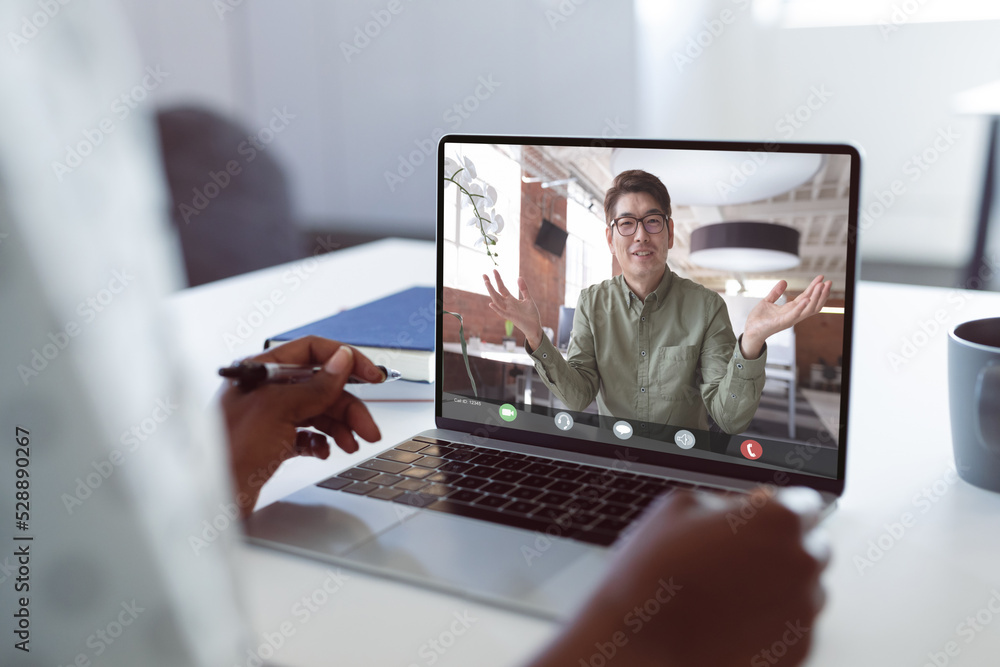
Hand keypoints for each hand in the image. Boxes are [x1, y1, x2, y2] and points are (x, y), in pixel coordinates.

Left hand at [219, 336, 383, 516]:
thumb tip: (341, 361)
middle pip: (320, 387)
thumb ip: (314, 386)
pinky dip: (321, 442)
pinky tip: (324, 451)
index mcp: (260, 371)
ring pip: (317, 412)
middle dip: (348, 406)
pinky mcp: (272, 443)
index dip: (344, 360)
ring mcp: (269, 418)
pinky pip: (307, 435)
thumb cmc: (228, 452)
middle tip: (367, 427)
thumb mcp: (277, 410)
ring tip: (353, 444)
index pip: (311, 352)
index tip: (370, 374)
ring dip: (340, 427)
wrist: (210, 499)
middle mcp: (264, 391)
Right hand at [483, 269, 543, 348]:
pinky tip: (491, 303)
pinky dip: (496, 308)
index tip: (494, 270)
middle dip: (490, 284)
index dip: (498, 279)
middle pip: (496, 293)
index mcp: (511, 300)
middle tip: (484, 275)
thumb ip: (524, 289)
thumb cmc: (531, 314)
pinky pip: (502, 313)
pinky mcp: (510, 317)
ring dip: (491, 292)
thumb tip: (519, 277)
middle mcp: (507, 304)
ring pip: (497, 300)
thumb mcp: (528, 299)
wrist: (534, 326)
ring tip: (487, 283)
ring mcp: (508, 311)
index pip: (502, 288)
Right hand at [530, 488, 827, 666]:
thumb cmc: (653, 575)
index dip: (778, 509)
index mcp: (777, 520)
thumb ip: (728, 501)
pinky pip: (794, 624)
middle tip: (738, 556)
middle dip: (783, 547)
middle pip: (812, 546)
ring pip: (806, 587)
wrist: (641, 644)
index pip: (805, 504)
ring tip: (729, 592)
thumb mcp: (679, 508)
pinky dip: (773, 619)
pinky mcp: (796, 648)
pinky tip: (733, 619)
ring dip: (780, 584)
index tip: (762, 518)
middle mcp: (800, 563)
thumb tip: (748, 506)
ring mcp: (802, 610)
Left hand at [742, 275, 831, 358]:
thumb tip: (784, 281)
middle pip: (812, 303)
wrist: (750, 331)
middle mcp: (793, 315)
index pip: (807, 297)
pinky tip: (806, 299)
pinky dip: (801, 307)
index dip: (814, 288)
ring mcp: (789, 319)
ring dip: (816, 297)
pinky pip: (794, 315)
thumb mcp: (767, 302)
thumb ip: (776, 292)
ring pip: (808, 309)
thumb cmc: (759, 319)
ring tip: (821, 286)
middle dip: (821, 293)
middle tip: (829, 282)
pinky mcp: (782, 322)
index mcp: (790, 309)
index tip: (821, 278)